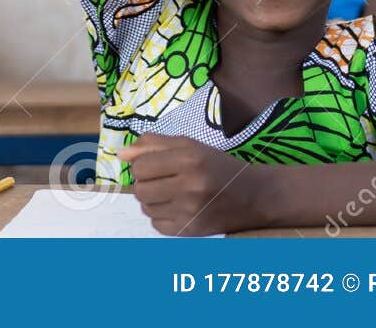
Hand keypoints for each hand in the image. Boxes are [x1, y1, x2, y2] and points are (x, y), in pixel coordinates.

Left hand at [119, 134, 272, 235]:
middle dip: (145, 183)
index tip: (155, 165)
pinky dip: (161, 216)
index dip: (142, 164)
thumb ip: (153, 145)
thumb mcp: (189, 146)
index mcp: (189, 159)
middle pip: (140, 189)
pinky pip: (157, 225)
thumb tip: (120, 155)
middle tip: (162, 179)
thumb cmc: (217, 166)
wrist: (254, 196)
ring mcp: (191, 212)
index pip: (141, 166)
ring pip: (146, 208)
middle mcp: (190, 186)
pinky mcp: (192, 231)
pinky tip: (178, 208)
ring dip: (152, 200)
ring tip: (171, 193)